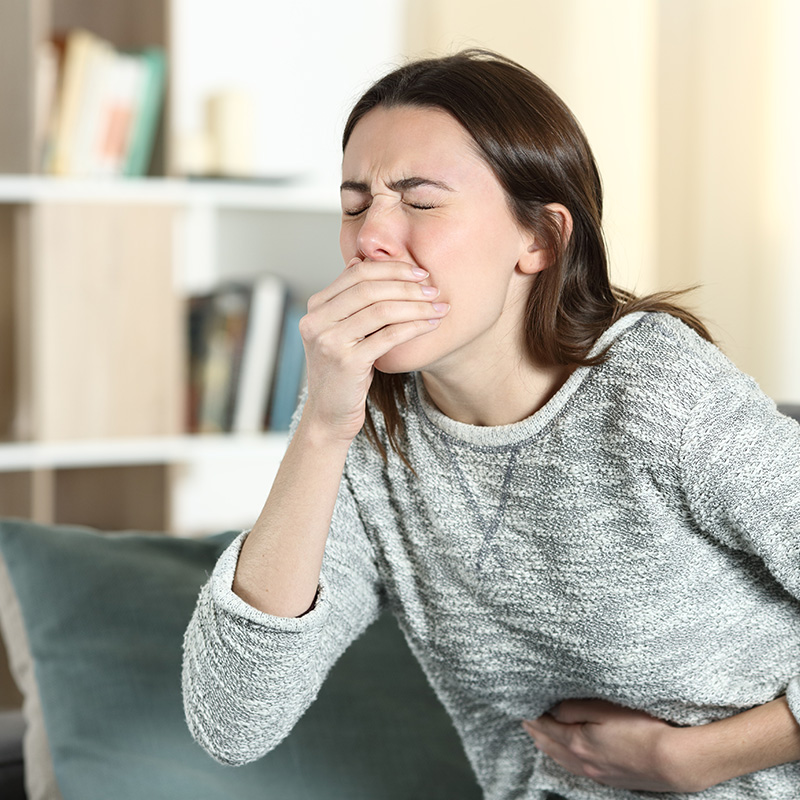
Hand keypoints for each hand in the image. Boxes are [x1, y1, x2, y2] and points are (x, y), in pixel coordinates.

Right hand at [298, 257, 448, 441]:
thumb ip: (348, 299)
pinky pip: (388, 336)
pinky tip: (431, 325)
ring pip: (381, 310)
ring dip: (416, 306)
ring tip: (438, 306)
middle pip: (369, 288)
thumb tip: (360, 260)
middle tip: (433, 288)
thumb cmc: (342, 371)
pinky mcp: (346, 362)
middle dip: (407, 286)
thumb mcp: (340, 330)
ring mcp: (329, 341)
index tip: (419, 273)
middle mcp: (316, 321)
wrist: (330, 413)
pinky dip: (414, 327)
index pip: (356, 274)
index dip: (391, 268)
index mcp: (315, 307)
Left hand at [522, 699, 689, 792]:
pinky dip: (564, 759)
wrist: (675, 761)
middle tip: (525, 720)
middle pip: (551, 746)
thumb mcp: (605, 709)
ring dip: (548, 747)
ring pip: (563, 761)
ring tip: (539, 737)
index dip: (533, 717)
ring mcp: (598, 774)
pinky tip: (568, 756)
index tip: (523, 707)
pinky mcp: (612, 779)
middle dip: (536, 732)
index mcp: (578, 743)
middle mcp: (584, 762)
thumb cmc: (643, 728)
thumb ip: (575, 708)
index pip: (547, 728)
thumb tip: (553, 710)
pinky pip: (577, 769)